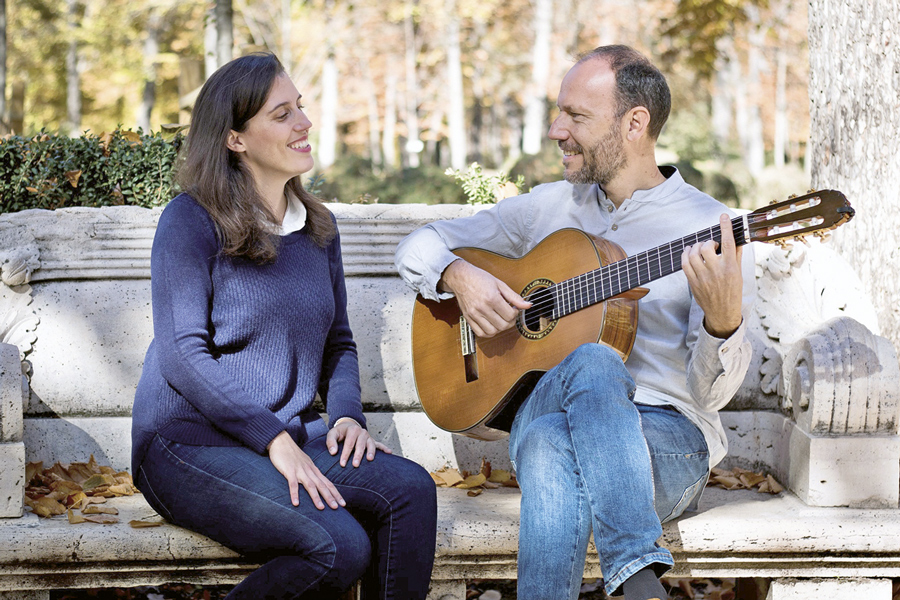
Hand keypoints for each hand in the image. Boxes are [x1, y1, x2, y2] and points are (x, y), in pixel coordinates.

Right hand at [267, 431, 344, 509]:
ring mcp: (299, 470)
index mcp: (314, 470)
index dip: (336, 493)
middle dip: (330, 497)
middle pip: (322, 485)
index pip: (328, 483)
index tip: (343, 503)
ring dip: (316, 497)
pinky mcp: (289, 470)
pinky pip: (292, 483)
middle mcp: (309, 470)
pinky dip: (295, 493)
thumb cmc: (292, 454)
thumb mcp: (305, 464)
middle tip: (338, 508)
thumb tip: (317, 485)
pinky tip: (296, 503)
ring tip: (321, 508)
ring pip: (310, 485)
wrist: (281, 441)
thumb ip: (311, 474)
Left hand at [327, 418, 391, 467]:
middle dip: (358, 455)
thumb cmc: (340, 432)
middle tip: (355, 465)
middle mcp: (362, 432)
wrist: (348, 426)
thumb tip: (333, 452)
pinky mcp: (372, 441)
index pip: (349, 443)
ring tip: (369, 459)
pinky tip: (389, 452)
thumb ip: (331, 442)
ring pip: (371, 445)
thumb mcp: (332, 434)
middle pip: (361, 445)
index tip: (342, 464)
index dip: (346, 454)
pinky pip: (379, 444)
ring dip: (371, 452)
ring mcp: (368, 437)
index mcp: (353, 430)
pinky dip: (384, 448)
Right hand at [439, 259, 531, 337]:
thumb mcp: (500, 284)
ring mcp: (474, 314)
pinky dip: (488, 332)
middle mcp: (482, 308)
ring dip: (500, 328)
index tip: (514, 309)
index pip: (510, 315)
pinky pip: (480, 333)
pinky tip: (491, 325)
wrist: (461, 277)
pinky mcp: (468, 318)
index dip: (516, 314)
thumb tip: (527, 305)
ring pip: (492, 332)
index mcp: (492, 298)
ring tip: (501, 320)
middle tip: (509, 315)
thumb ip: (514, 297)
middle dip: (510, 322)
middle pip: (502, 325)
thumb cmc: (479, 278)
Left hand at [682, 213, 743, 338]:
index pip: (728, 243)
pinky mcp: (693, 283)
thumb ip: (736, 256)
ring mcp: (703, 278)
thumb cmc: (732, 293)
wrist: (723, 313)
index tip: (723, 216)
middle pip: (706, 247)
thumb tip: (737, 239)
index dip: (725, 227)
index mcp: (731, 268)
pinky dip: (685, 255)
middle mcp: (717, 272)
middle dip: (707, 242)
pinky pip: (684, 264)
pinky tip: (688, 253)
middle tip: (710, 245)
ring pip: (693, 255)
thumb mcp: (739, 274)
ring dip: (694, 247)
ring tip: (698, 248)